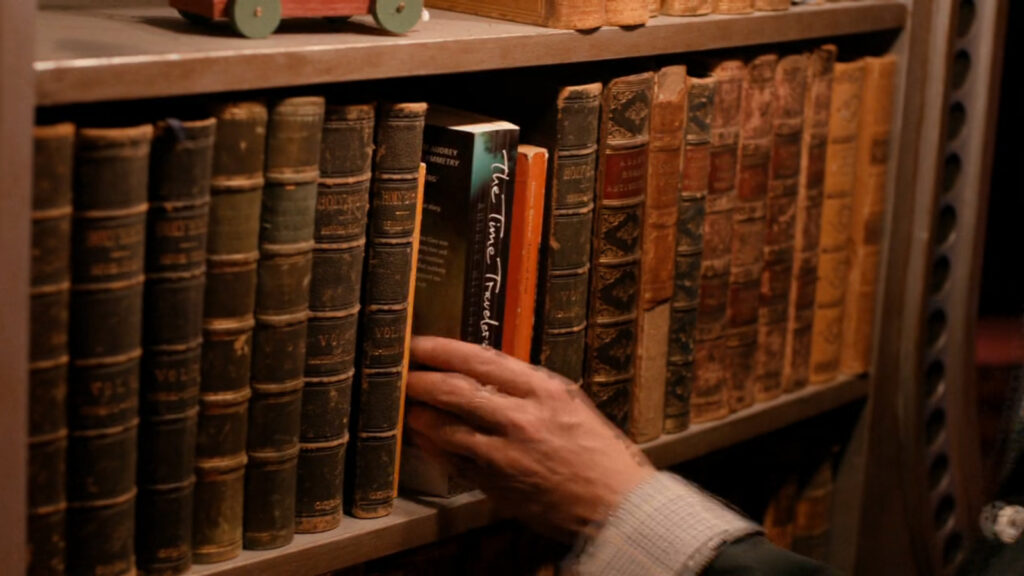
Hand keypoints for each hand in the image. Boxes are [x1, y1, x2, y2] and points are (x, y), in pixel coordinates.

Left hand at [404, 336, 654, 538]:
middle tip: (400, 375)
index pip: (479, 359)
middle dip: (418, 380)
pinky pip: (451, 460)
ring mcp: (505, 454)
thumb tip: (479, 371)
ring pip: (445, 427)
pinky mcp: (496, 485)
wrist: (615, 503)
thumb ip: (525, 386)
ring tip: (407, 407)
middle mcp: (522, 418)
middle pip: (453, 390)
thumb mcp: (567, 402)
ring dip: (418, 415)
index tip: (417, 344)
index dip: (440, 349)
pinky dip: (432, 446)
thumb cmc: (596, 451)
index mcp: (543, 390)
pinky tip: (423, 438)